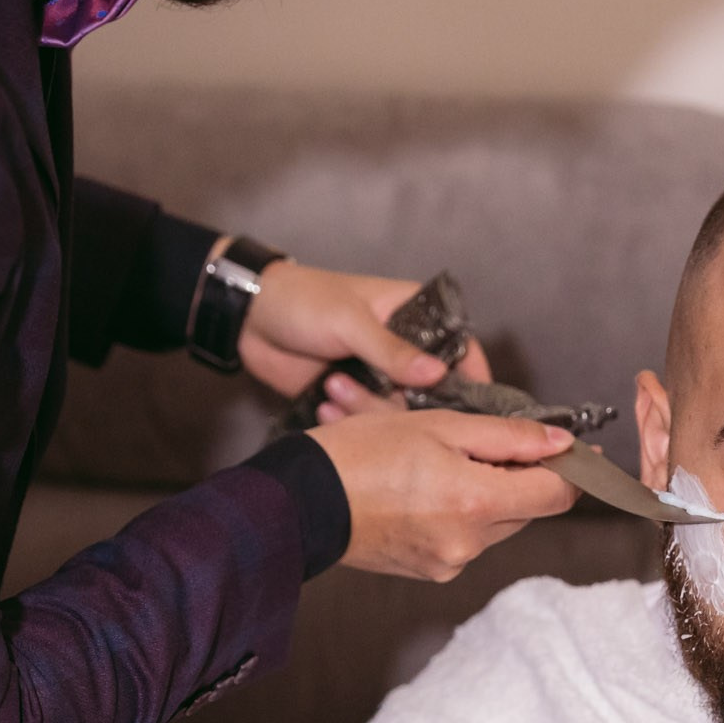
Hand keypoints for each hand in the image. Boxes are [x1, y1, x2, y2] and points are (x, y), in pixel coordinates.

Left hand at [237, 260, 492, 420]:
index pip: (460, 346)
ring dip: (367, 409)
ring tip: (334, 387)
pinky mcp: (353, 397)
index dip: (472, 376)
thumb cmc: (303, 301)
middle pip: (432, 391)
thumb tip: (438, 374)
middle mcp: (403, 349)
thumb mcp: (349, 321)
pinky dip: (350, 419)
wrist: (248, 321)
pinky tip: (325, 403)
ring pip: (398, 412)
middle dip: (404, 402)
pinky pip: (366, 421)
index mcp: (412, 314)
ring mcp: (378, 376)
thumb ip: (392, 350)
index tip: (474, 408)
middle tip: (378, 395)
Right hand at [308, 411, 579, 581]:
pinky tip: (425, 491)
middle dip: (520, 476)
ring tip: (442, 465)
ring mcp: (450, 562)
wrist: (300, 502)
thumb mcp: (439, 425)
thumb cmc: (359, 454)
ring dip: (489, 495)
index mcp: (476, 501)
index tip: (570, 449)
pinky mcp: (431, 571)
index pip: (557, 493)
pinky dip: (460, 514)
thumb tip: (561, 442)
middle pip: (529, 509)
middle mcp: (470, 542)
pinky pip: (467, 539)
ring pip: (498, 524)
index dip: (571, 468)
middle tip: (487, 444)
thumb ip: (508, 435)